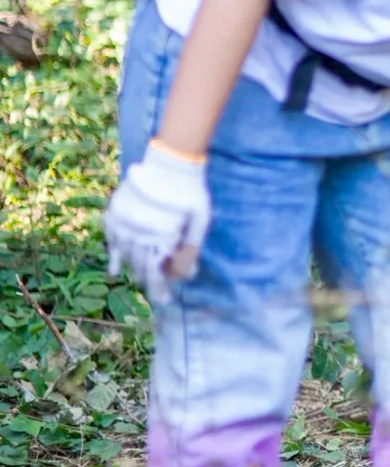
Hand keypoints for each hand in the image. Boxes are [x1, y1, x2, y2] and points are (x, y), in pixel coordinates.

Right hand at [104, 142, 210, 303]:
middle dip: (150, 280)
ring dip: (134, 269)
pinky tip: (116, 268)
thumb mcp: (200, 222)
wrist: (169, 164)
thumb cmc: (190, 193)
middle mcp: (137, 237)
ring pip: (125, 256)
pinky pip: (112, 241)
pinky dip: (115, 255)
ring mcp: (123, 226)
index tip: (164, 301)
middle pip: (140, 267)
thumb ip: (191, 249)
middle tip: (156, 293)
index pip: (155, 274)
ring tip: (140, 279)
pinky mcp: (114, 215)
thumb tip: (186, 275)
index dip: (159, 289)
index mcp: (159, 240)